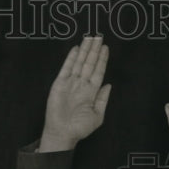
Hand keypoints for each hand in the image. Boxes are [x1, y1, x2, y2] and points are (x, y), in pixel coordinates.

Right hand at [39, 36, 111, 151]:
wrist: (63, 132)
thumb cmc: (80, 127)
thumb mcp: (98, 116)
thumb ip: (103, 99)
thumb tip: (109, 85)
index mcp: (92, 91)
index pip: (98, 71)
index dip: (102, 59)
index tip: (105, 48)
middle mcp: (82, 84)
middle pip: (89, 63)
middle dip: (94, 50)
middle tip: (99, 36)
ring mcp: (71, 83)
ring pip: (79, 63)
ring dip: (84, 50)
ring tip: (89, 37)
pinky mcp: (60, 83)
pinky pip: (66, 68)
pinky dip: (71, 58)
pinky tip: (76, 49)